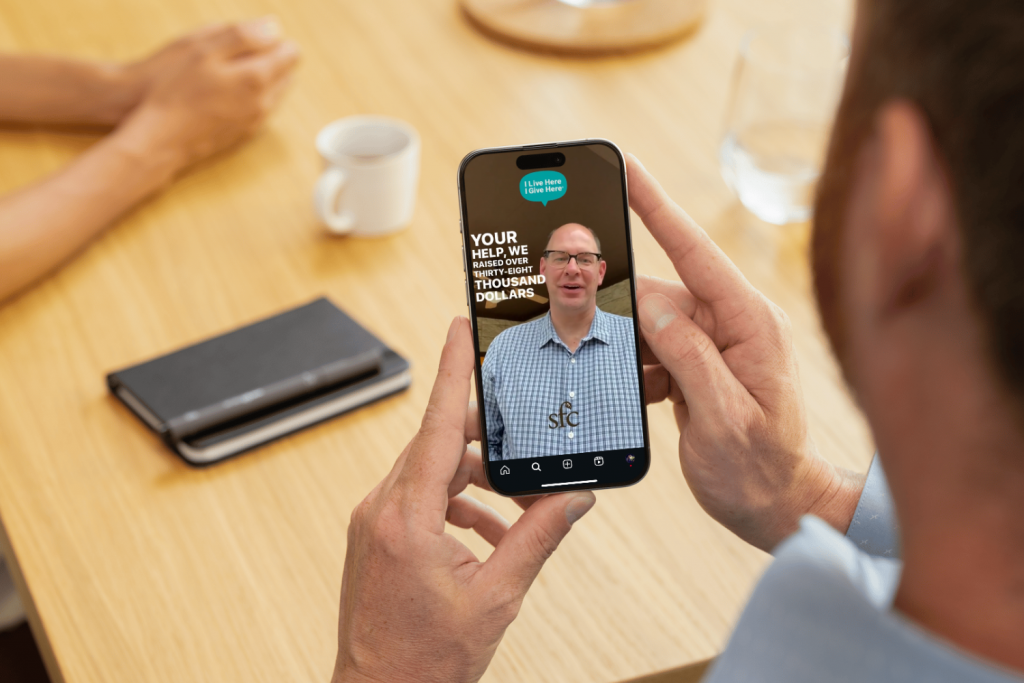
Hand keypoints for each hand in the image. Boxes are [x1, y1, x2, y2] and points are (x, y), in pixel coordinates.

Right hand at [114, 18, 299, 175]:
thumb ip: (242, 35)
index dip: (273, 40)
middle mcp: (264, 104)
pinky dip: (252, 99)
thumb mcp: (202, 50)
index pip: (291, 53)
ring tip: (228, 73)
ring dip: (262, 80)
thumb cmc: (174, 91)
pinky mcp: (245, 137)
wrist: (159, 139)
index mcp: (257, 78)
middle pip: (287, 74)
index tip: (250, 38)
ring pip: (276, 94)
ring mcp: (256, 123)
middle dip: (271, 60)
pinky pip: (262, 112)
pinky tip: (224, 95)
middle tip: (237, 53)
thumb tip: (274, 27)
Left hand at [333, 317, 595, 682]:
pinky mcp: (374, 536)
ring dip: (473, 482)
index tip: (459, 328)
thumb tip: (574, 500)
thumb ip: (538, 539)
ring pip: (428, 472)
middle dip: (482, 444)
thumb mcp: (496, 597)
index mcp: (407, 518)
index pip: (434, 426)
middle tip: (521, 447)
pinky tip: (486, 532)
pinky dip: (454, 504)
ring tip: (513, 509)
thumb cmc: (424, 661)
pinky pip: (417, 499)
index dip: (450, 371)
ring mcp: (372, 522)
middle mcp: (381, 510)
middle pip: (436, 446)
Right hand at [627, 155, 862, 550]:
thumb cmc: (762, 470)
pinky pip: (654, 349)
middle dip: (620, 308)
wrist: (779, 508)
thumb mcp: (724, 419)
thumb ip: (689, 356)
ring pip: (650, 324)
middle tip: (582, 322)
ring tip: (635, 386)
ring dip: (628, 349)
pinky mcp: (699, 364)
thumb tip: (652, 305)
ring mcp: (716, 343)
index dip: (656, 205)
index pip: (695, 251)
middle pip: (660, 292)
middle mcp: (734, 323)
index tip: (625, 167)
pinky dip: (636, 368)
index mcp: (750, 323)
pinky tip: (637, 394)